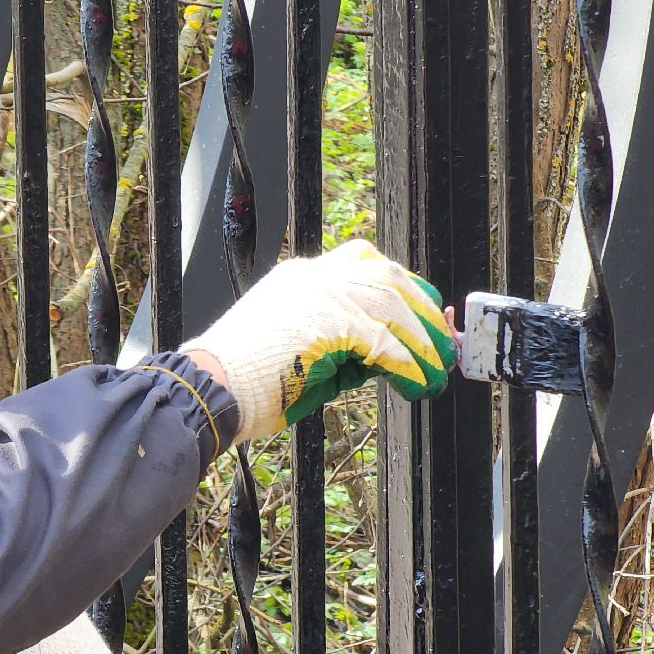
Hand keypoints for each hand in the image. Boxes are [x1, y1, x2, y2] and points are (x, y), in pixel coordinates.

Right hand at [182, 238, 456, 442]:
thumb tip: (388, 358)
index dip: (402, 288)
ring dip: (422, 340)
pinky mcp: (325, 323)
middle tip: (442, 341)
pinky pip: (382, 341)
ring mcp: (318, 295)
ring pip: (391, 303)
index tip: (423, 312)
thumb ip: (343, 346)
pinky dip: (405, 364)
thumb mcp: (303, 352)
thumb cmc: (248, 382)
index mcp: (302, 277)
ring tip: (436, 370)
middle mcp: (312, 276)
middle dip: (422, 307)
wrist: (211, 390)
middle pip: (387, 274)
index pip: (365, 263)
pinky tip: (414, 382)